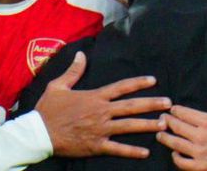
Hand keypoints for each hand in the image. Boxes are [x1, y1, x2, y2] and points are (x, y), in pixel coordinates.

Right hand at [34, 51, 171, 157]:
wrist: (38, 133)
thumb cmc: (48, 109)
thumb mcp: (58, 86)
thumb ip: (73, 71)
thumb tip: (81, 54)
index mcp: (94, 96)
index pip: (121, 87)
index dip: (138, 83)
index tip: (153, 80)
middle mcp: (101, 112)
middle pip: (131, 106)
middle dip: (151, 104)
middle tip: (169, 103)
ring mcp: (100, 129)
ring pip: (129, 126)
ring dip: (147, 125)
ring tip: (164, 124)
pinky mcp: (96, 146)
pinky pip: (117, 149)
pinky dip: (132, 151)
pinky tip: (145, 152)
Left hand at [156, 87, 206, 170]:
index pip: (184, 113)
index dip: (175, 110)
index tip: (172, 109)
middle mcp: (201, 137)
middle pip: (176, 127)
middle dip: (167, 121)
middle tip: (162, 118)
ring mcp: (201, 153)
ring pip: (175, 144)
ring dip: (165, 138)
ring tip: (160, 134)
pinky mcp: (203, 167)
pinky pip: (183, 163)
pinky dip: (175, 157)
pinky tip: (174, 153)